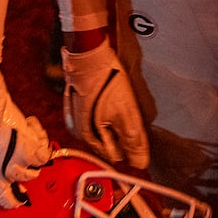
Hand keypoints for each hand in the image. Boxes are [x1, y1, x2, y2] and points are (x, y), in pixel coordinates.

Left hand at [0, 68, 51, 206]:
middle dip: (18, 178)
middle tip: (17, 166)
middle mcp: (1, 174)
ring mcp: (16, 160)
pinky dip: (42, 147)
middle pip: (19, 188)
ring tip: (25, 147)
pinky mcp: (28, 144)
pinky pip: (43, 155)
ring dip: (30, 162)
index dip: (6, 195)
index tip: (8, 190)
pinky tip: (33, 135)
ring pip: (33, 173)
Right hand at [62, 40, 147, 167]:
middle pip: (108, 144)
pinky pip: (95, 119)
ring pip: (102, 131)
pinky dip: (105, 114)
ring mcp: (76, 118)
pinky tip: (111, 101)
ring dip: (114, 124)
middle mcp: (79, 131)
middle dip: (121, 135)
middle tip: (129, 115)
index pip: (115, 156)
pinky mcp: (77, 106)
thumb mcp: (126, 113)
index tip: (138, 134)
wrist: (89, 54)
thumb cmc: (106, 81)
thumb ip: (133, 141)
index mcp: (89, 137)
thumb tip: (141, 163)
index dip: (130, 147)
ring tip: (120, 105)